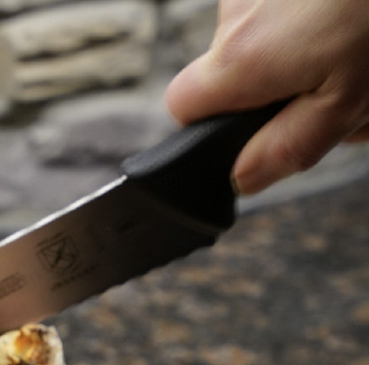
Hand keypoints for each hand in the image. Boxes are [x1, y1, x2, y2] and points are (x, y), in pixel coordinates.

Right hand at [165, 0, 368, 193]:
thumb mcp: (350, 101)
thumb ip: (288, 147)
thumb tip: (242, 178)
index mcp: (243, 58)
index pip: (183, 107)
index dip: (213, 123)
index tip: (252, 125)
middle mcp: (236, 12)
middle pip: (231, 70)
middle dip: (278, 86)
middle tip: (340, 84)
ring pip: (267, 34)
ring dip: (308, 49)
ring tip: (360, 42)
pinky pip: (286, 5)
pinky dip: (319, 13)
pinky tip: (352, 16)